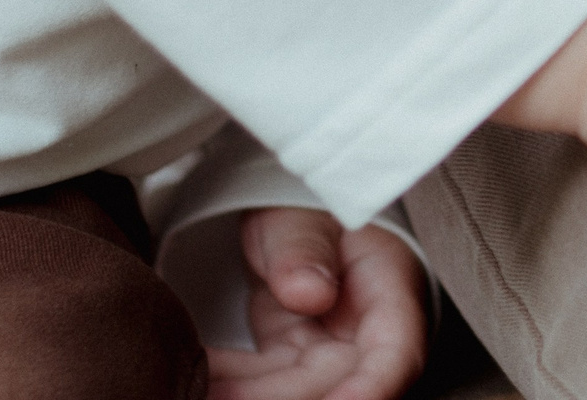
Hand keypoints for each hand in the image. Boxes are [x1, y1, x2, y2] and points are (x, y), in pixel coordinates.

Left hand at [205, 207, 425, 399]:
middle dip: (274, 396)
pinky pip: (258, 384)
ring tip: (193, 387)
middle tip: (218, 392)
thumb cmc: (310, 205)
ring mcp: (326, 351)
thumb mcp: (305, 214)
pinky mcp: (290, 359)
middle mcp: (365, 333)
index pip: (396, 353)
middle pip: (334, 384)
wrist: (289, 214)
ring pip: (290, 392)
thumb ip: (305, 248)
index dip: (371, 388)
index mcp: (391, 292)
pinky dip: (224, 382)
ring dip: (242, 394)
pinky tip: (191, 378)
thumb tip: (309, 294)